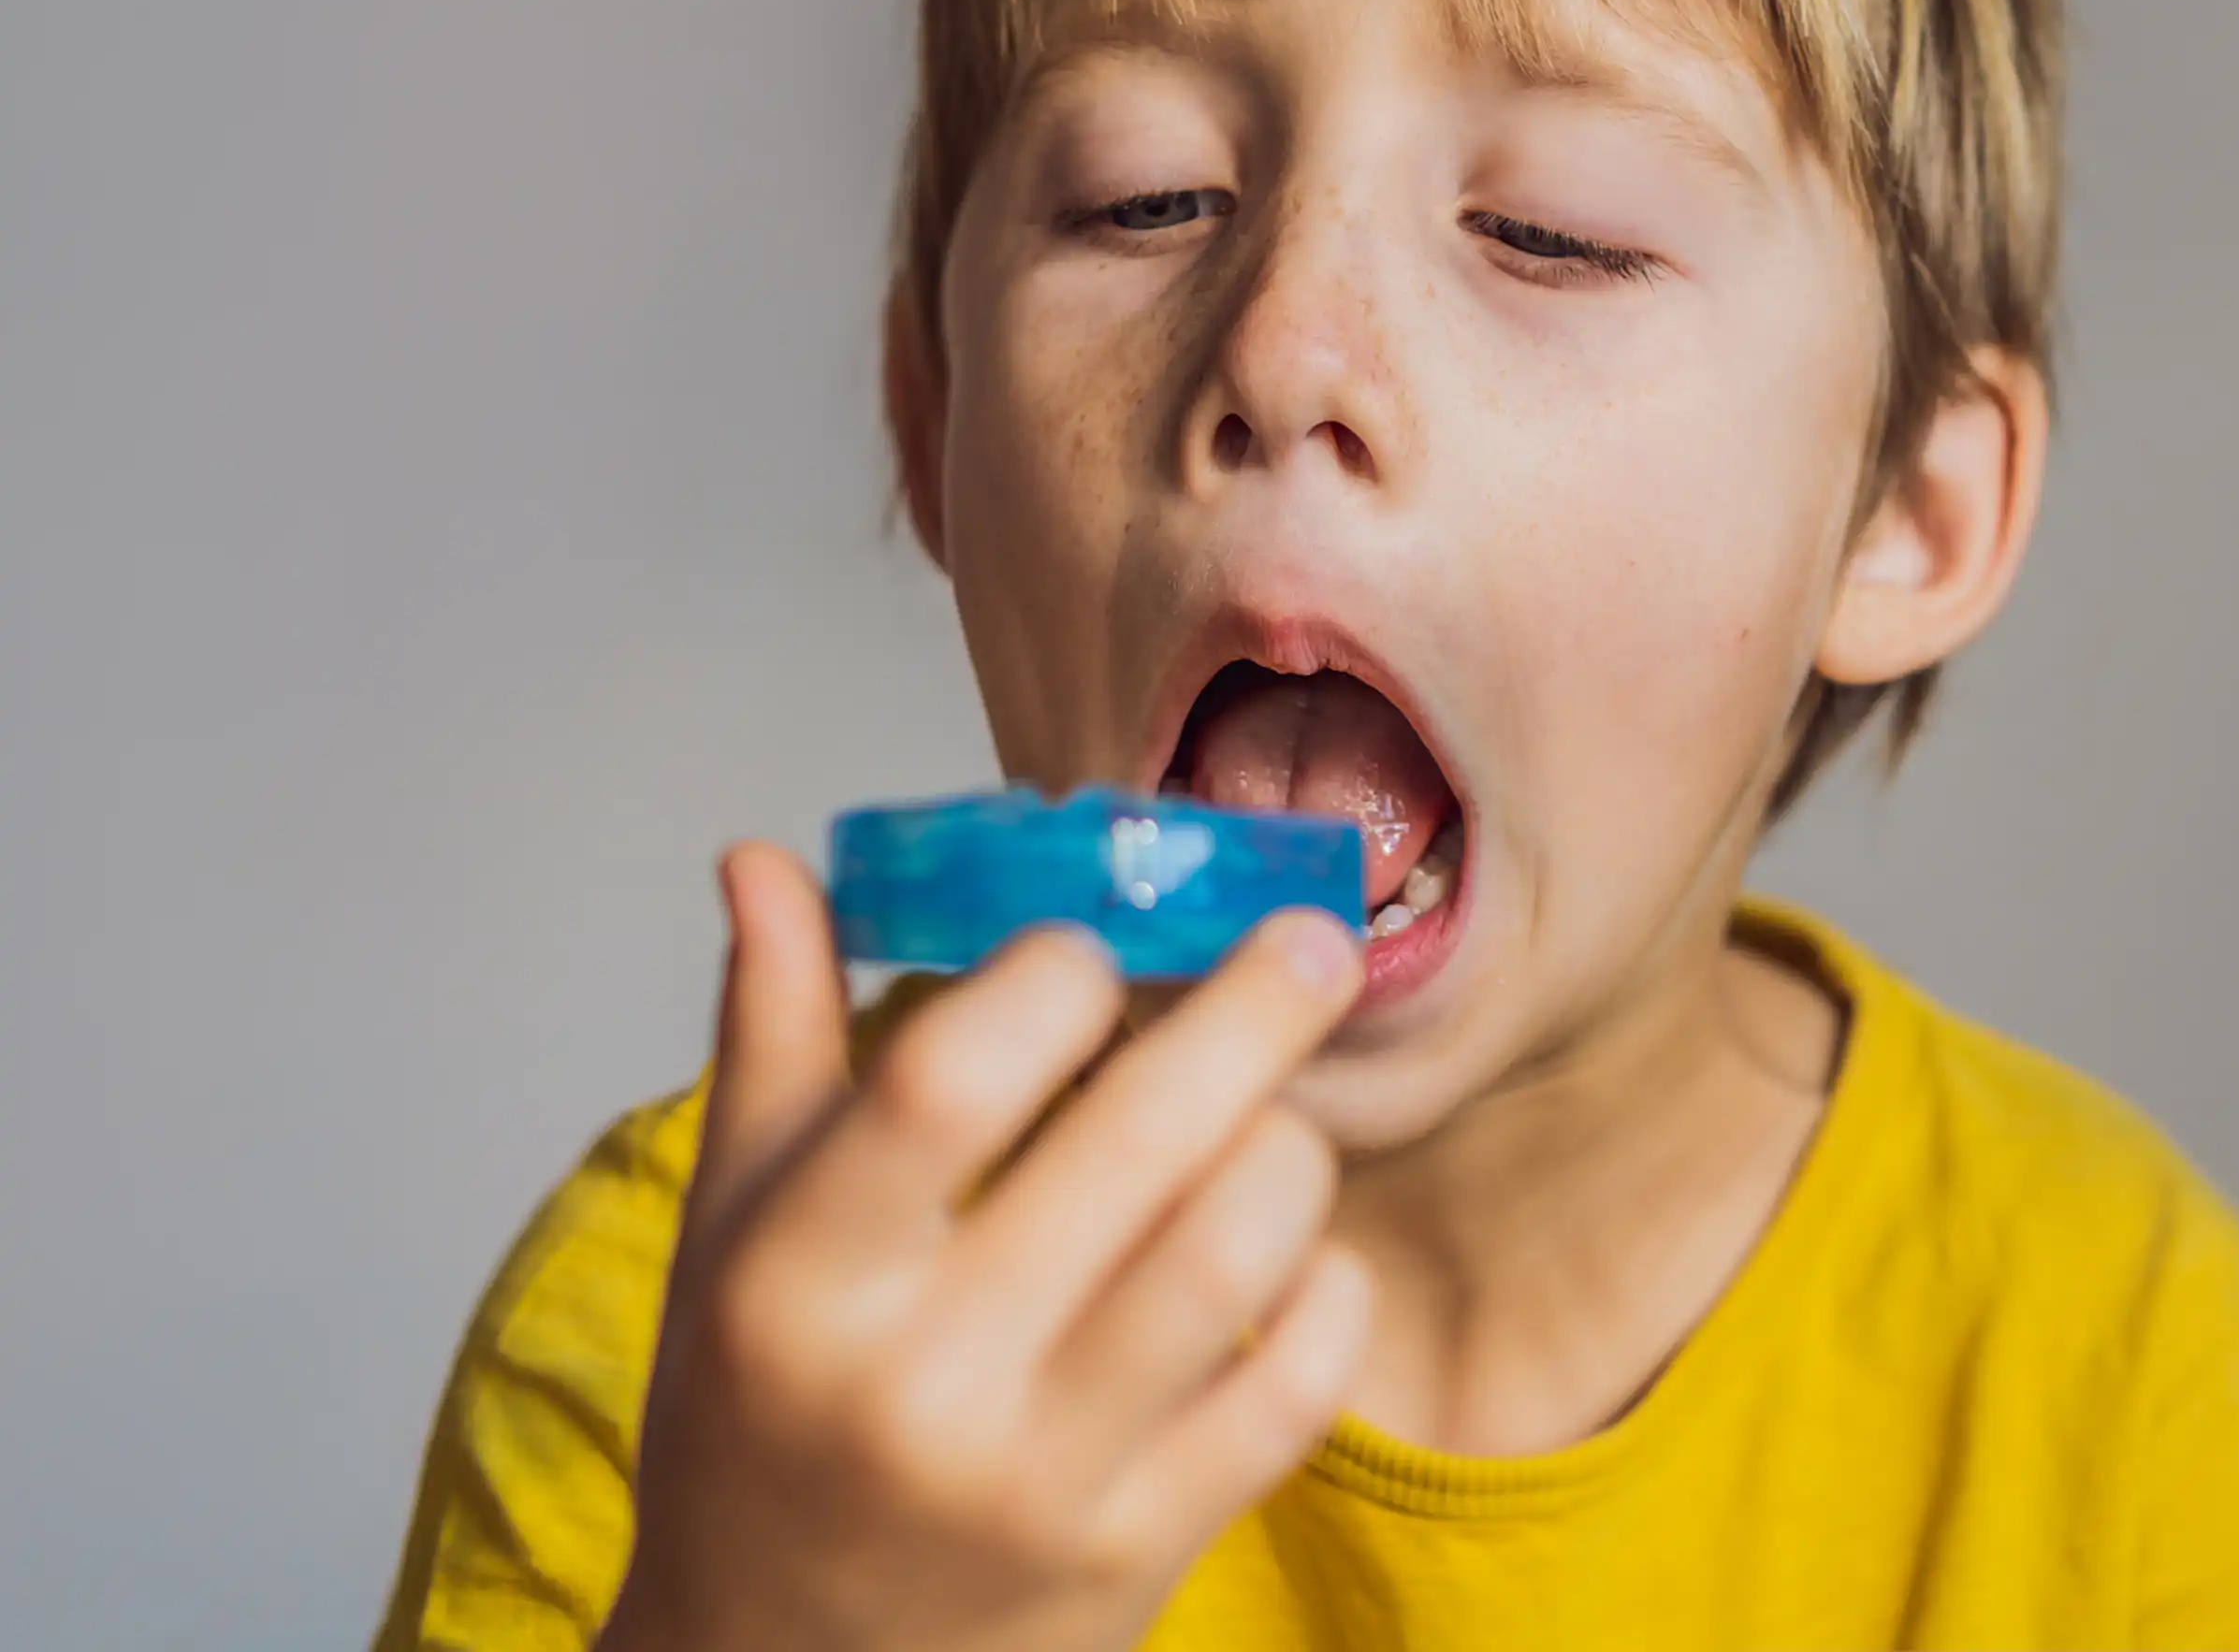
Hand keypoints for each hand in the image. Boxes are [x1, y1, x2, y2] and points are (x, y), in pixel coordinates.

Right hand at [599, 840, 1370, 1651]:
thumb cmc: (757, 1417)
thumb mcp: (731, 1228)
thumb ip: (772, 1034)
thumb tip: (764, 857)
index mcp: (802, 1280)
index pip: (949, 1079)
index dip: (1052, 976)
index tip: (1094, 943)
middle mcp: (921, 1385)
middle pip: (1133, 1150)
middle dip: (1249, 1014)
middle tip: (1309, 941)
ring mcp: (1042, 1485)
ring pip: (1232, 1261)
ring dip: (1288, 1150)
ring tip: (1284, 1109)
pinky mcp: (1138, 1559)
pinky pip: (1290, 1396)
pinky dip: (1329, 1294)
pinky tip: (1303, 1249)